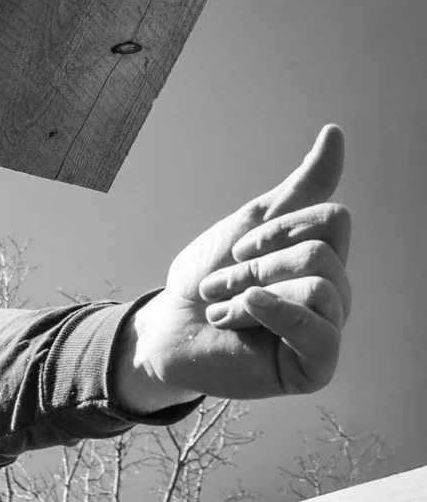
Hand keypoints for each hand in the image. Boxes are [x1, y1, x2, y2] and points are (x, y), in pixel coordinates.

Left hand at [122, 126, 351, 406]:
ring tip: (222, 310)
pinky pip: (319, 331)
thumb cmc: (205, 278)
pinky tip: (240, 315)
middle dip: (254, 266)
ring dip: (250, 292)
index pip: (333, 219)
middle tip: (219, 286)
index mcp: (325, 259)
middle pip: (320, 252)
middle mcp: (336, 294)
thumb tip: (334, 133)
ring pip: (317, 285)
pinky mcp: (315, 367)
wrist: (166, 328)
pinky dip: (275, 314)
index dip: (277, 229)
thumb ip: (299, 188)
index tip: (236, 249)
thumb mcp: (252, 226)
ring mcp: (327, 331)